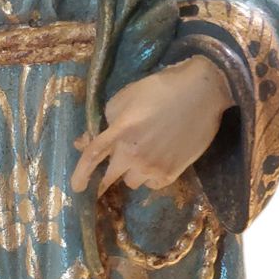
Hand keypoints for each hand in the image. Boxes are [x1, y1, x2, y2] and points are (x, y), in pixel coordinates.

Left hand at [70, 57, 231, 194]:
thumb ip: (105, 121)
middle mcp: (133, 154)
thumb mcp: (125, 97)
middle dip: (105, 179)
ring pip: (132, 182)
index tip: (76, 188)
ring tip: (143, 157)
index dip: (80, 175)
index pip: (92, 158)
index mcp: (120, 132)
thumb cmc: (160, 89)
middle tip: (108, 177)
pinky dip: (150, 177)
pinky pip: (152, 185)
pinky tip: (158, 161)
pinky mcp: (171, 174)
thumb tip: (86, 141)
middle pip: (110, 177)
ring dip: (131, 173)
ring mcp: (153, 167)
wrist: (202, 93)